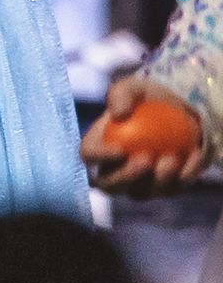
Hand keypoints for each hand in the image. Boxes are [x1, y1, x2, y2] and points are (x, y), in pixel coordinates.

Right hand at [80, 74, 206, 196]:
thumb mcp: (134, 87)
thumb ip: (121, 94)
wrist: (175, 112)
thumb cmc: (146, 99)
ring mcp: (136, 184)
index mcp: (97, 147)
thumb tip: (118, 114)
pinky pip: (172, 189)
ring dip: (158, 180)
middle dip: (126, 177)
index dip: (100, 157)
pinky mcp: (162, 189)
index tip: (121, 149)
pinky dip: (185, 174)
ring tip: (172, 157)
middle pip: (108, 185)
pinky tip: (195, 155)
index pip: (88, 155)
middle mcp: (112, 171)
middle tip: (146, 159)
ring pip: (141, 194)